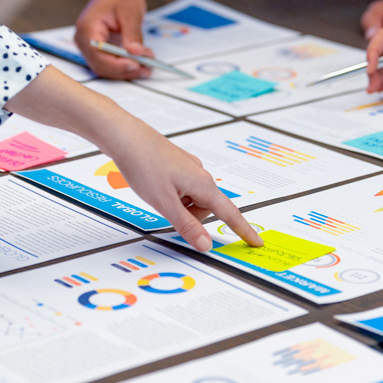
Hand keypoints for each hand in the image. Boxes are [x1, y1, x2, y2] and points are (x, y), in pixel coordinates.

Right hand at [74, 0, 153, 78]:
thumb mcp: (130, 13)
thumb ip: (133, 34)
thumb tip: (136, 53)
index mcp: (88, 27)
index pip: (98, 54)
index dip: (117, 64)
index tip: (136, 65)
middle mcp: (84, 40)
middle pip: (101, 65)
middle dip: (125, 69)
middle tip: (147, 68)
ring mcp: (89, 47)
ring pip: (106, 68)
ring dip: (127, 70)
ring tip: (147, 65)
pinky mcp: (97, 51)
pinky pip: (110, 64)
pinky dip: (125, 66)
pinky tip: (140, 62)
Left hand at [111, 126, 263, 251]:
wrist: (126, 137)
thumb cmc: (144, 165)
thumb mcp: (164, 202)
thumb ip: (186, 226)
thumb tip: (206, 245)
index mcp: (203, 184)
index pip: (229, 213)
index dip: (243, 230)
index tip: (256, 242)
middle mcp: (200, 175)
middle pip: (206, 208)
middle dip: (190, 217)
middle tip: (166, 211)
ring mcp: (189, 168)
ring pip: (192, 199)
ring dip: (179, 206)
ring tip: (157, 195)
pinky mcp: (178, 165)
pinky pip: (183, 189)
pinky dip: (173, 195)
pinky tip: (155, 187)